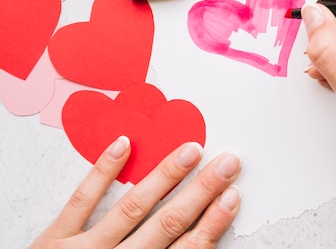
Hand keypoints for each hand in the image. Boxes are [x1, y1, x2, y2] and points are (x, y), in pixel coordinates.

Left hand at [30, 136, 240, 247]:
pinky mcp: (53, 240)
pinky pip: (80, 201)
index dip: (212, 223)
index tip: (233, 196)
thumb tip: (197, 237)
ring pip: (130, 209)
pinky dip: (102, 173)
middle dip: (201, 192)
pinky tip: (124, 145)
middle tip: (227, 164)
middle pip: (166, 225)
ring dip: (164, 177)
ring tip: (190, 151)